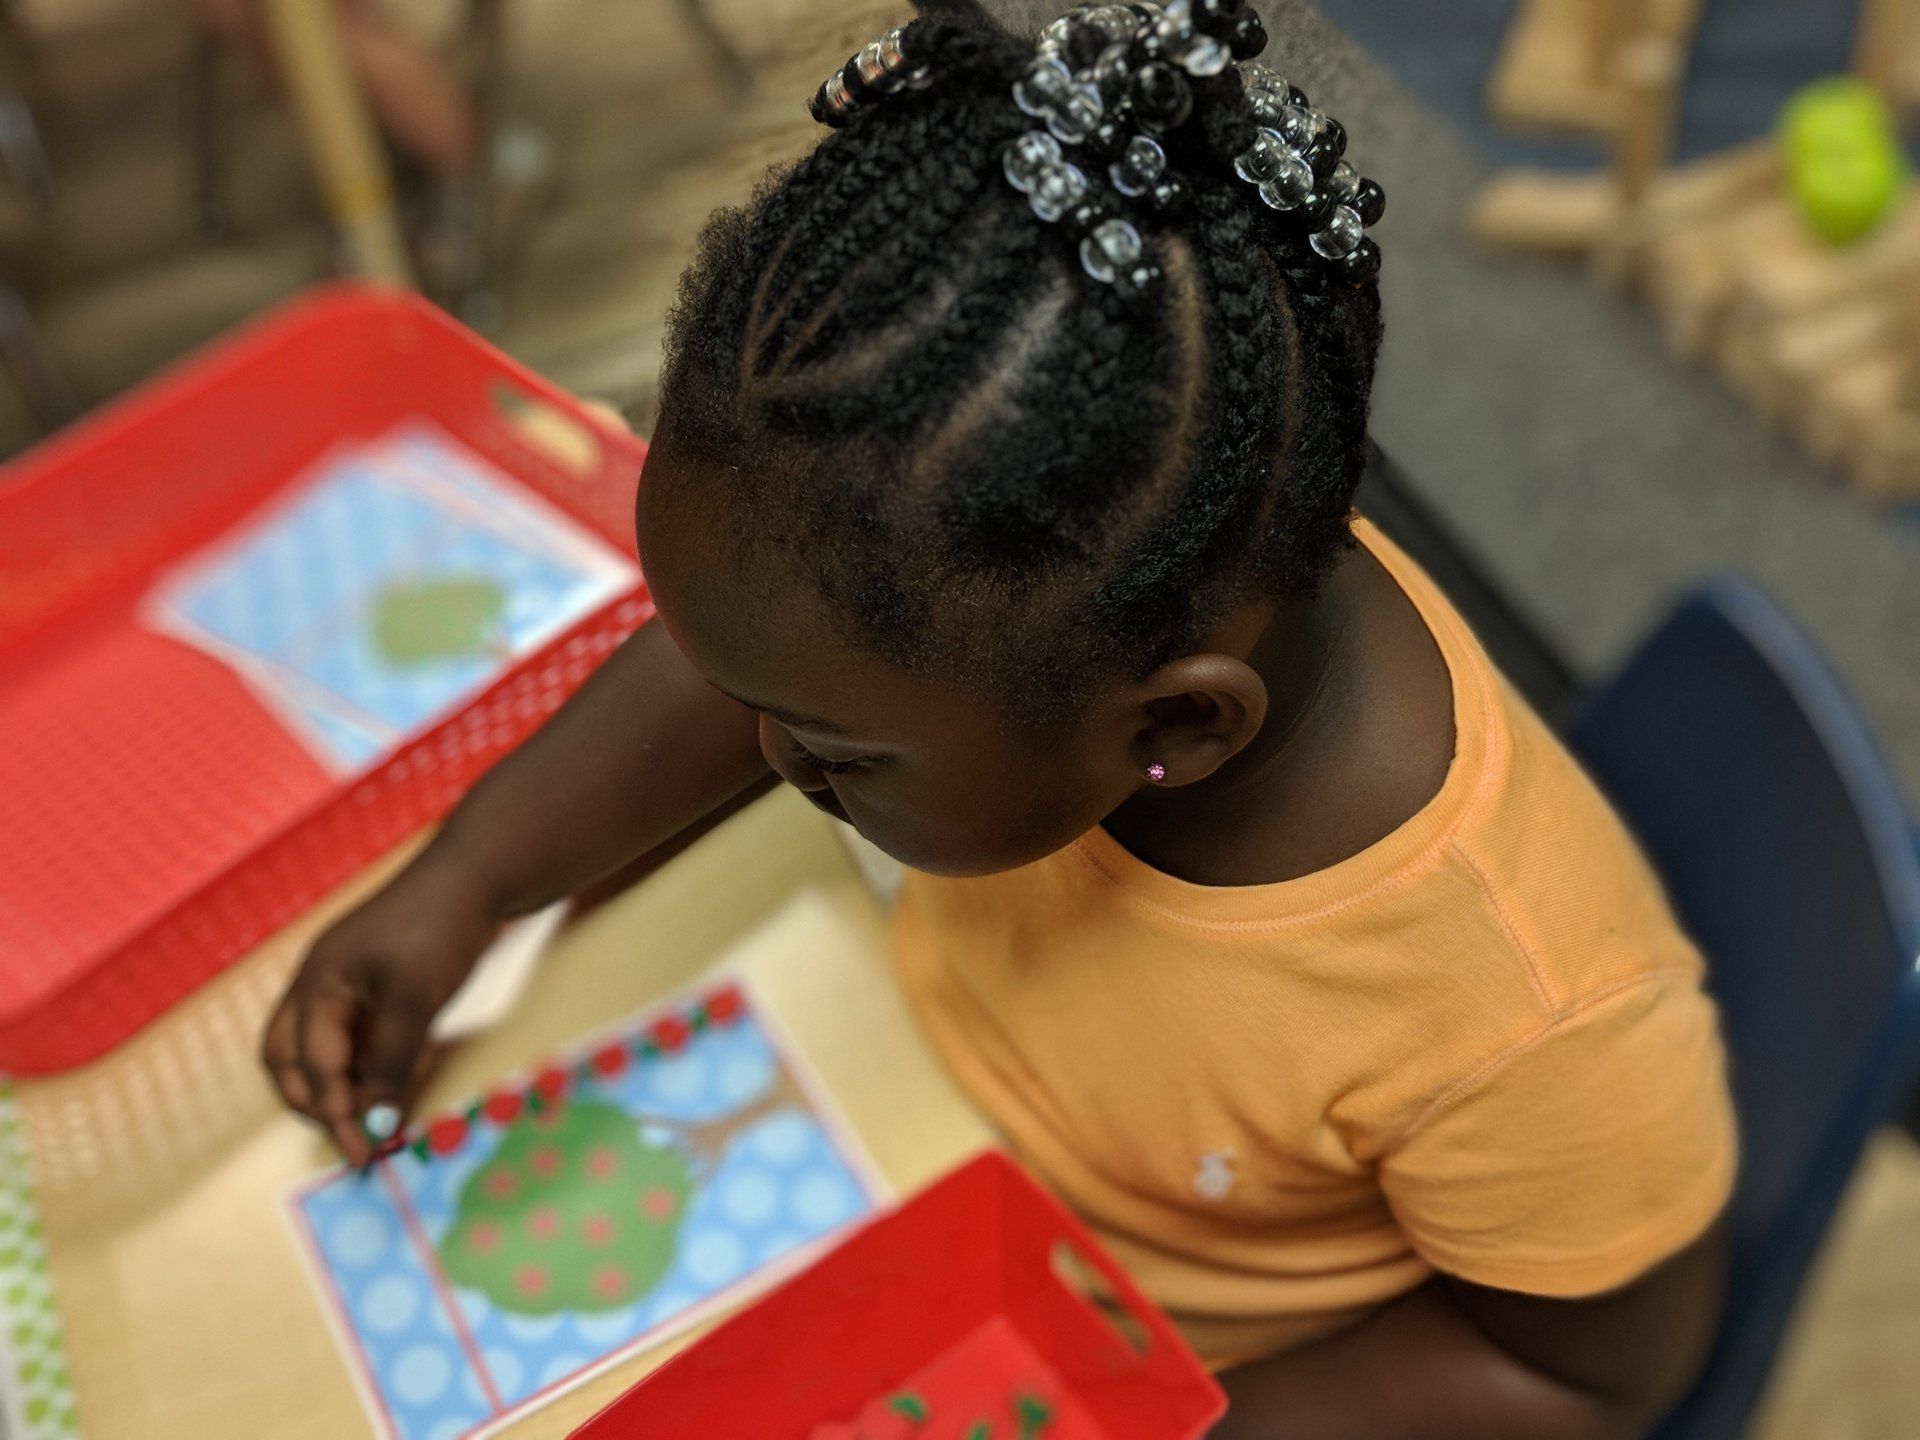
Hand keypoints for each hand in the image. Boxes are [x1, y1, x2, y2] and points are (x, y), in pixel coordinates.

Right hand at [262, 849, 501, 1165]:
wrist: (477, 876)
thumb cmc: (440, 928)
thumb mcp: (415, 999)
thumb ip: (391, 1062)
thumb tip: (375, 1122)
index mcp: (316, 983)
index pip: (312, 1065)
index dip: (334, 1112)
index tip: (362, 1154)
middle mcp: (317, 985)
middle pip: (290, 1060)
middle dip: (314, 1104)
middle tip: (351, 1141)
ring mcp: (343, 983)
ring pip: (318, 1050)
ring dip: (336, 1088)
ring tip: (366, 1122)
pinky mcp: (372, 985)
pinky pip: (351, 1036)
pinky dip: (361, 1067)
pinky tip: (386, 1089)